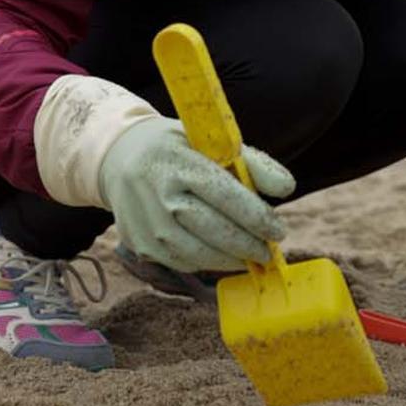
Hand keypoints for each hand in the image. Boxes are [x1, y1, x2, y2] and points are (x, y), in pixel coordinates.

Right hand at [97, 116, 294, 273]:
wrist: (118, 156)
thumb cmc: (178, 148)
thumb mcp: (211, 142)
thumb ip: (252, 163)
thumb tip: (287, 188)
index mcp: (179, 162)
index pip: (227, 197)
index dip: (257, 218)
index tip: (279, 230)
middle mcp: (159, 194)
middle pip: (214, 231)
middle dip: (248, 246)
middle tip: (269, 250)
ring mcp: (146, 223)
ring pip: (199, 254)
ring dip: (230, 260)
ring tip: (250, 257)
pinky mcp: (140, 245)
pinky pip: (182, 262)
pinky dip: (207, 263)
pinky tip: (221, 256)